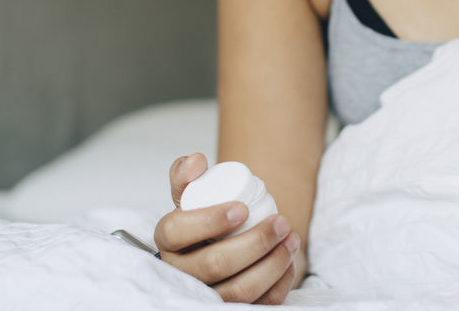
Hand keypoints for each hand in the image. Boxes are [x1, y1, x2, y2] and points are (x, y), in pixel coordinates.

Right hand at [153, 153, 300, 304]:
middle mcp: (181, 274)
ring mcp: (207, 296)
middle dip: (254, 242)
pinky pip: (257, 305)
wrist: (222, 240)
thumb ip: (186, 171)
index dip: (210, 221)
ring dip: (271, 265)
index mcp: (167, 241)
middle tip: (280, 222)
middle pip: (214, 265)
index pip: (177, 233)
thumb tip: (196, 161)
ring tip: (291, 239)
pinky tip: (289, 262)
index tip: (242, 208)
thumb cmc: (206, 213)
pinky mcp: (231, 309)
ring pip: (238, 291)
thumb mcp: (192, 191)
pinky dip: (278, 284)